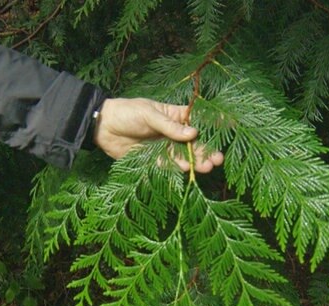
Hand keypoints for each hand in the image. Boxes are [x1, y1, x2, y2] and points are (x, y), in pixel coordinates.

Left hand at [94, 98, 223, 172]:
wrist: (103, 126)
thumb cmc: (127, 112)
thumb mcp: (149, 114)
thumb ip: (169, 126)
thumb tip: (193, 134)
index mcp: (175, 116)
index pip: (197, 122)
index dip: (211, 129)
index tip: (225, 136)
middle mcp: (172, 133)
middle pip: (194, 143)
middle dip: (206, 151)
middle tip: (217, 159)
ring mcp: (164, 147)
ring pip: (184, 156)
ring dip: (195, 161)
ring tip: (207, 166)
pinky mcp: (154, 160)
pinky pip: (168, 166)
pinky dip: (177, 168)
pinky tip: (186, 169)